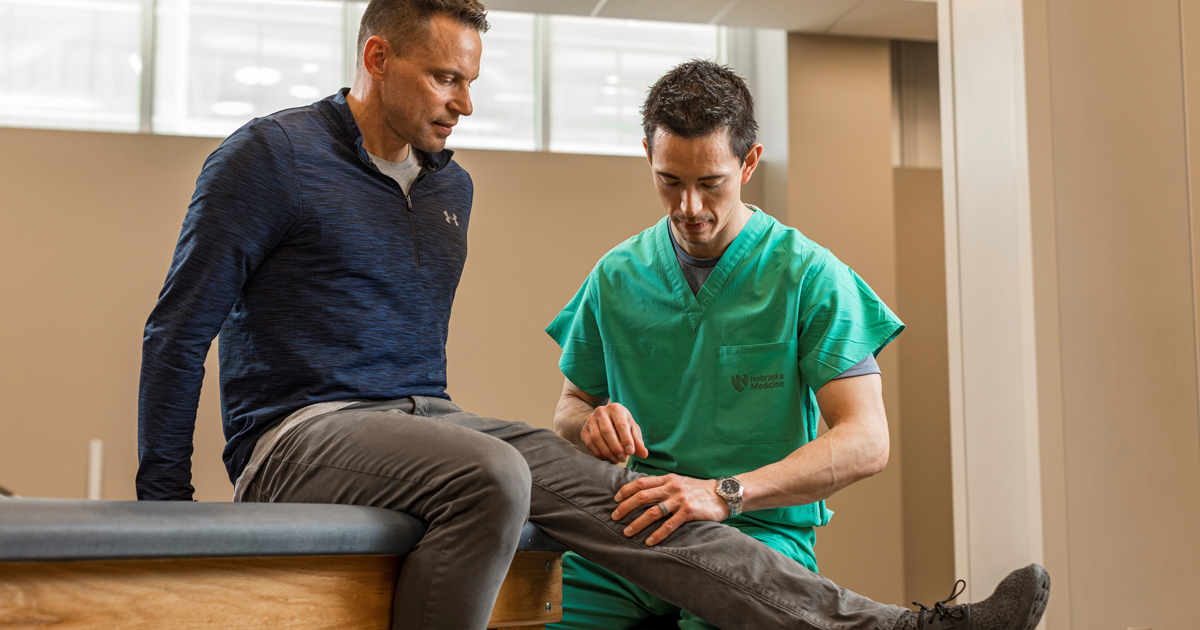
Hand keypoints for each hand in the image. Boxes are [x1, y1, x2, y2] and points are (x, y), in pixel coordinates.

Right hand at [581, 402, 648, 464]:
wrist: (603, 419)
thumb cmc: (621, 424)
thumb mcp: (631, 429)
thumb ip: (638, 441)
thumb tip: (644, 454)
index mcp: (616, 408)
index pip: (621, 425)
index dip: (626, 440)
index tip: (631, 452)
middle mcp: (601, 412)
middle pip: (607, 432)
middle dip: (616, 448)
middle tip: (623, 458)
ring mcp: (590, 420)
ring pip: (596, 439)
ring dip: (607, 452)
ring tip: (617, 460)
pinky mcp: (584, 430)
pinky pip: (590, 444)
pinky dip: (599, 454)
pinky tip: (607, 459)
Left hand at [611, 474, 730, 545]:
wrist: (724, 493)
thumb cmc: (699, 490)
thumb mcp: (680, 482)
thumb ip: (663, 485)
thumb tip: (642, 492)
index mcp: (668, 479)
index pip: (641, 482)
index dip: (626, 491)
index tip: (615, 499)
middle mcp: (672, 487)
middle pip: (642, 496)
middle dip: (625, 507)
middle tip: (614, 517)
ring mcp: (680, 499)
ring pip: (653, 511)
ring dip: (638, 523)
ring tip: (627, 533)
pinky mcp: (689, 511)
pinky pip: (670, 524)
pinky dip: (658, 534)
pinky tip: (650, 542)